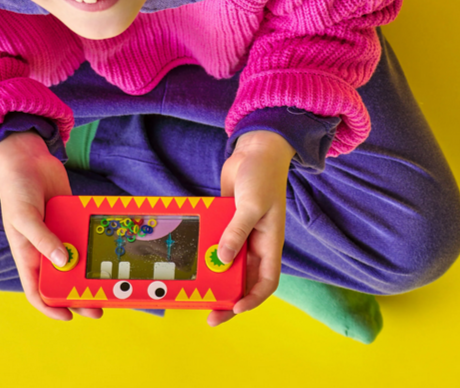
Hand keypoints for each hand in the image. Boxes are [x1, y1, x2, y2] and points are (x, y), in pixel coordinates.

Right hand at [0, 131, 102, 321]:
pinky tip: (109, 247)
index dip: (51, 307)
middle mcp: (44, 248)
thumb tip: (62, 261)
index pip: (36, 290)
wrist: (27, 157)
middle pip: (63, 280)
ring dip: (90, 270)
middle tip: (100, 305)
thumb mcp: (24, 217)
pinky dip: (94, 242)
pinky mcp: (70, 217)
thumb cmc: (17, 190)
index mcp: (27, 254)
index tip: (69, 316)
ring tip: (109, 281)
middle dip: (79, 294)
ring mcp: (59, 233)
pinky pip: (84, 234)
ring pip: (77, 259)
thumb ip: (42, 239)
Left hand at [207, 130, 294, 326]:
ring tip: (196, 287)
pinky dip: (206, 248)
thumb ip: (237, 232)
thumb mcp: (252, 205)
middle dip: (228, 296)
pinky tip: (190, 254)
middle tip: (208, 311)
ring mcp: (240, 232)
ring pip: (227, 262)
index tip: (233, 308)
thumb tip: (223, 259)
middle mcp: (256, 243)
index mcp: (270, 243)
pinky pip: (216, 241)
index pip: (266, 282)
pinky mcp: (226, 220)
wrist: (255, 149)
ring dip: (214, 274)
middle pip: (244, 279)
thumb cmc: (262, 176)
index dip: (252, 299)